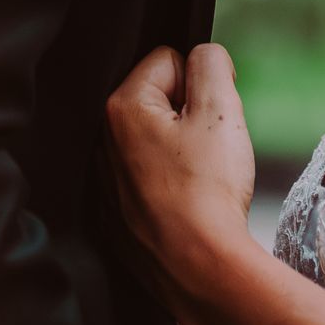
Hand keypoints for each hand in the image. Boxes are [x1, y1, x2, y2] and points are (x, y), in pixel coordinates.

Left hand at [107, 43, 257, 321]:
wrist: (199, 269)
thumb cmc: (208, 189)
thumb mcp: (220, 110)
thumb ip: (210, 63)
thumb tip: (203, 56)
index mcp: (122, 107)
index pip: (168, 59)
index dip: (201, 81)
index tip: (215, 116)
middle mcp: (103, 142)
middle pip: (160, 101)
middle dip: (190, 115)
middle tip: (211, 149)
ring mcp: (107, 183)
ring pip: (156, 143)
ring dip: (181, 151)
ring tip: (202, 181)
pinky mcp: (117, 217)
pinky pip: (149, 182)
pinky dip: (170, 186)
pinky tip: (188, 204)